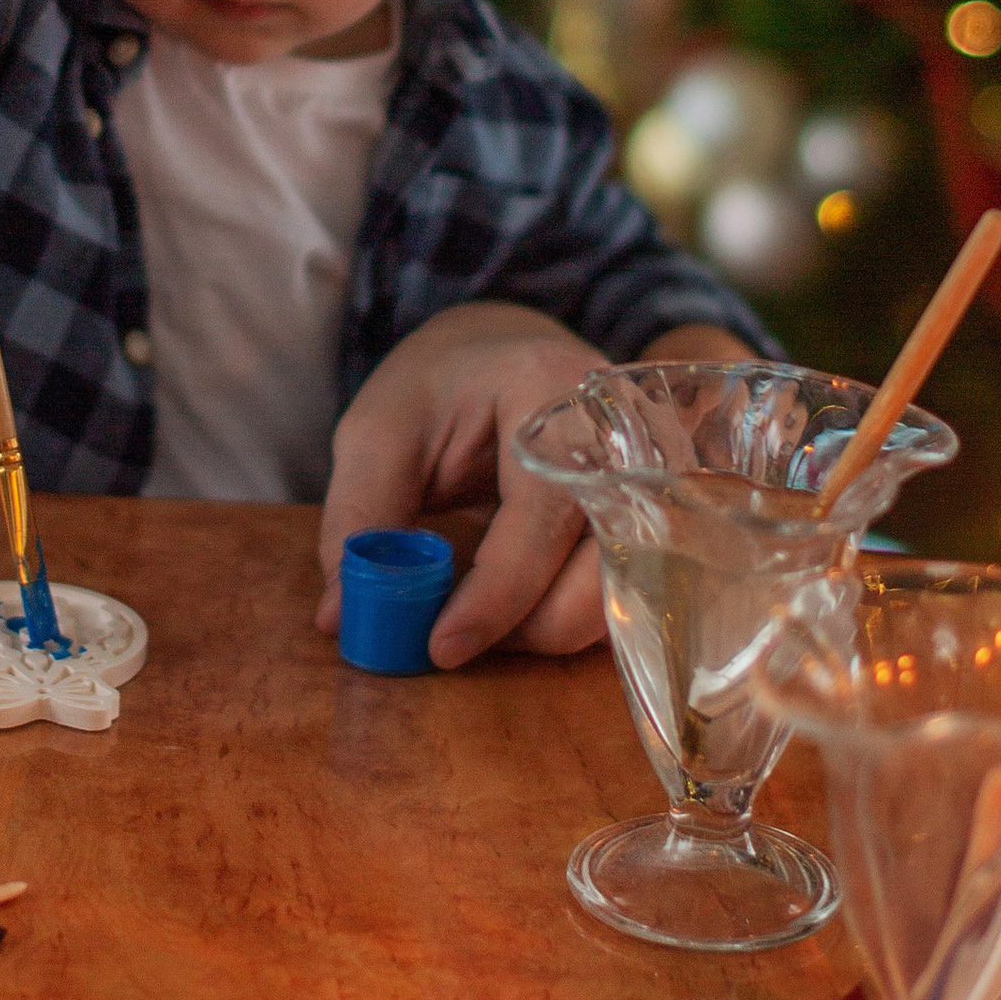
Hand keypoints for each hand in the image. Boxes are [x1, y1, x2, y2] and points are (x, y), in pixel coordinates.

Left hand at [318, 306, 754, 664]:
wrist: (502, 352)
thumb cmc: (439, 388)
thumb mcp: (379, 432)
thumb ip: (361, 517)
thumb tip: (344, 617)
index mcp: (554, 389)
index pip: (543, 513)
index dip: (496, 593)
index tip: (441, 646)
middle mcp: (628, 431)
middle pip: (609, 565)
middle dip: (532, 624)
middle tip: (457, 634)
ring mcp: (656, 475)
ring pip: (629, 590)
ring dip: (552, 627)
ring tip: (483, 614)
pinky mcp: (656, 515)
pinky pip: (632, 591)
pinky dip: (573, 617)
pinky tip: (521, 607)